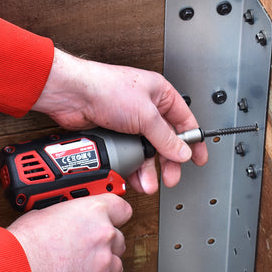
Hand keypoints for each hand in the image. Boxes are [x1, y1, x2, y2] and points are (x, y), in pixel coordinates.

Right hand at [7, 194, 131, 271]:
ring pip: (117, 266)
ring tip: (87, 269)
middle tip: (90, 249)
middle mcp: (104, 235)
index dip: (117, 215)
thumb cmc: (27, 239)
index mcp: (94, 211)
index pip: (123, 209)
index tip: (114, 220)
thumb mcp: (47, 212)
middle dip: (107, 245)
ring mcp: (103, 262)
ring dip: (105, 268)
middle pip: (119, 240)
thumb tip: (64, 218)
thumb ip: (67, 214)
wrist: (19, 266)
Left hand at [32, 48, 208, 192]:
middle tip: (171, 177)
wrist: (71, 95)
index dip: (193, 141)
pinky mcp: (115, 134)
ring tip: (149, 183)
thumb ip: (165, 137)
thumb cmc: (104, 88)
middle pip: (165, 140)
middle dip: (168, 161)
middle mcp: (146, 108)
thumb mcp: (145, 115)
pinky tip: (134, 176)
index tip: (199, 158)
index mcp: (160, 95)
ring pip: (146, 151)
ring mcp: (130, 122)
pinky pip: (130, 155)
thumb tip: (182, 152)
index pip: (184, 120)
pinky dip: (132, 167)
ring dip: (148, 169)